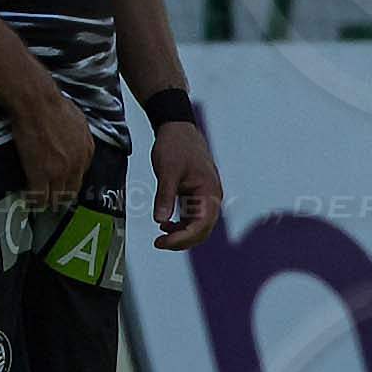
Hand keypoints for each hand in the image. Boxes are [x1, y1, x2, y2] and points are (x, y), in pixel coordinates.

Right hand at [3, 71, 91, 218]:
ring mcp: (59, 171)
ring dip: (48, 201)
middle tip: (53, 198)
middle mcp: (77, 164)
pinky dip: (34, 201)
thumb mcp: (77, 119)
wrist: (37, 102)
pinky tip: (29, 201)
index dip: (70, 181)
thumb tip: (70, 139)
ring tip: (41, 203)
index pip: (81, 175)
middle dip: (61, 196)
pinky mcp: (40, 174)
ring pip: (56, 197)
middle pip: (71, 191)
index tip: (63, 183)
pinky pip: (39, 197)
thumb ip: (77, 135)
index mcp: (87, 151)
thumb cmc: (52, 104)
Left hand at [149, 110, 225, 251]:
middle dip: (182, 240)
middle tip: (160, 243)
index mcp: (209, 192)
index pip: (201, 225)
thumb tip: (160, 218)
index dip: (183, 238)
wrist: (178, 128)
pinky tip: (165, 223)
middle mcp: (211, 197)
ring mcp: (205, 197)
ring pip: (198, 226)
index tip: (164, 242)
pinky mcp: (197, 195)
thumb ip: (165, 196)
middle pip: (202, 230)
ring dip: (181, 234)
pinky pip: (192, 217)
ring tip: (161, 235)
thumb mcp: (167, 171)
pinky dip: (180, 224)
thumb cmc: (176, 145)